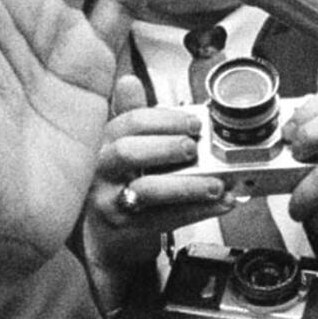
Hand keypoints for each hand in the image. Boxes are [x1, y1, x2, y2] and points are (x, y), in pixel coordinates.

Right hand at [79, 76, 213, 304]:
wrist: (100, 237)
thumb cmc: (114, 186)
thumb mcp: (117, 147)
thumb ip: (128, 117)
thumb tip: (129, 81)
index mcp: (103, 142)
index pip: (129, 122)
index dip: (165, 120)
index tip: (194, 122)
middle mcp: (102, 170)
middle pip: (128, 152)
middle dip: (167, 146)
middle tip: (195, 148)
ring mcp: (110, 200)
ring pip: (148, 189)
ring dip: (188, 185)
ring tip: (216, 184)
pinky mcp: (126, 227)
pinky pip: (164, 219)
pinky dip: (196, 211)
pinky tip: (218, 204)